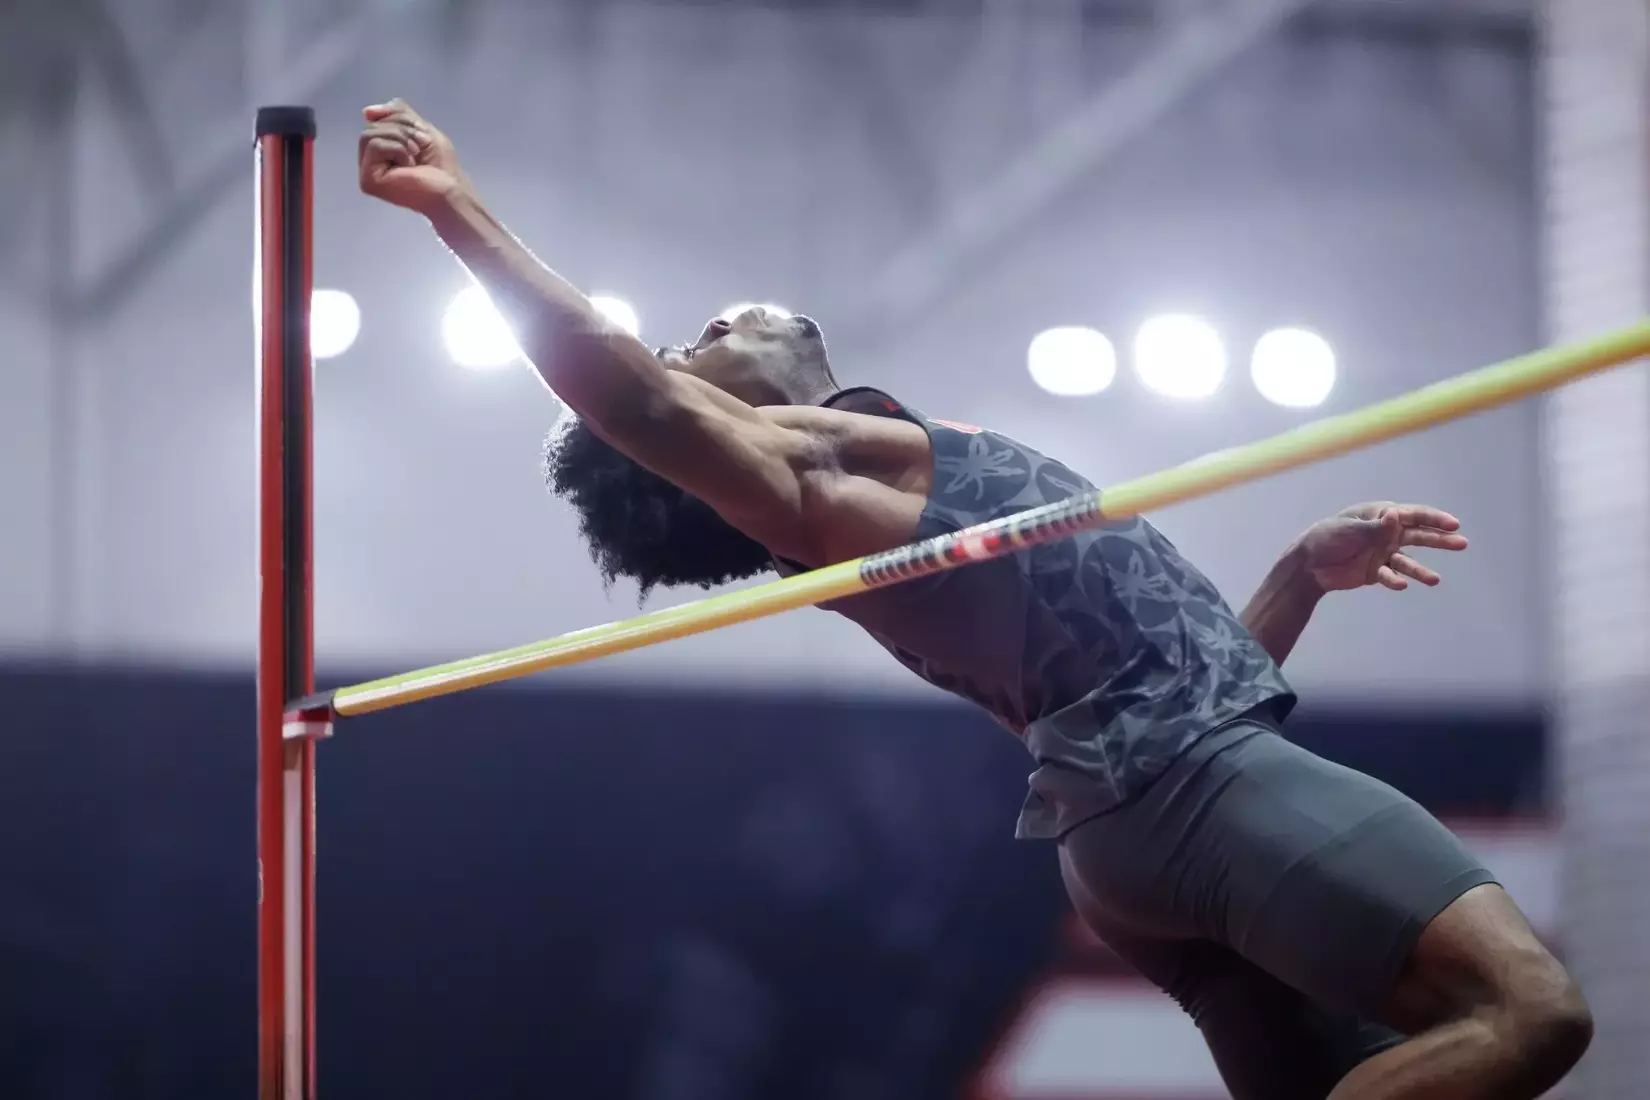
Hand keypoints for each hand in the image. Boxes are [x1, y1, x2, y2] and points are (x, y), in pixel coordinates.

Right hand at [357, 99, 465, 214]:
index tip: (422, 137)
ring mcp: (367, 172)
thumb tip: (366, 111)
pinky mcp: (368, 180)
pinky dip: (397, 149)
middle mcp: (371, 161)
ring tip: (415, 154)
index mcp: (382, 149)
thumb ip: (397, 114)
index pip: (377, 118)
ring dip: (400, 138)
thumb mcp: (421, 128)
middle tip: (420, 146)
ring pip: (368, 134)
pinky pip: (374, 146)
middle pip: (372, 125)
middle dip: (402, 129)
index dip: (401, 119)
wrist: (451, 189)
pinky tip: (409, 166)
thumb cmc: (441, 165)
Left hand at [1297, 502, 1467, 593]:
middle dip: (1440, 539)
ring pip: (1408, 560)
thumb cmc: (1326, 538)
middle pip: (1418, 536)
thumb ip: (1375, 527)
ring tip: (1435, 580)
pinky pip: (1390, 575)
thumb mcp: (1350, 531)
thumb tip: (1396, 514)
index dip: (1434, 519)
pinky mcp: (1375, 571)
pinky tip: (1402, 585)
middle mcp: (1386, 533)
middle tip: (1462, 543)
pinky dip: (1395, 580)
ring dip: (1421, 570)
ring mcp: (1382, 552)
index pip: (1413, 515)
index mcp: (1380, 515)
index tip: (1454, 525)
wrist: (1307, 564)